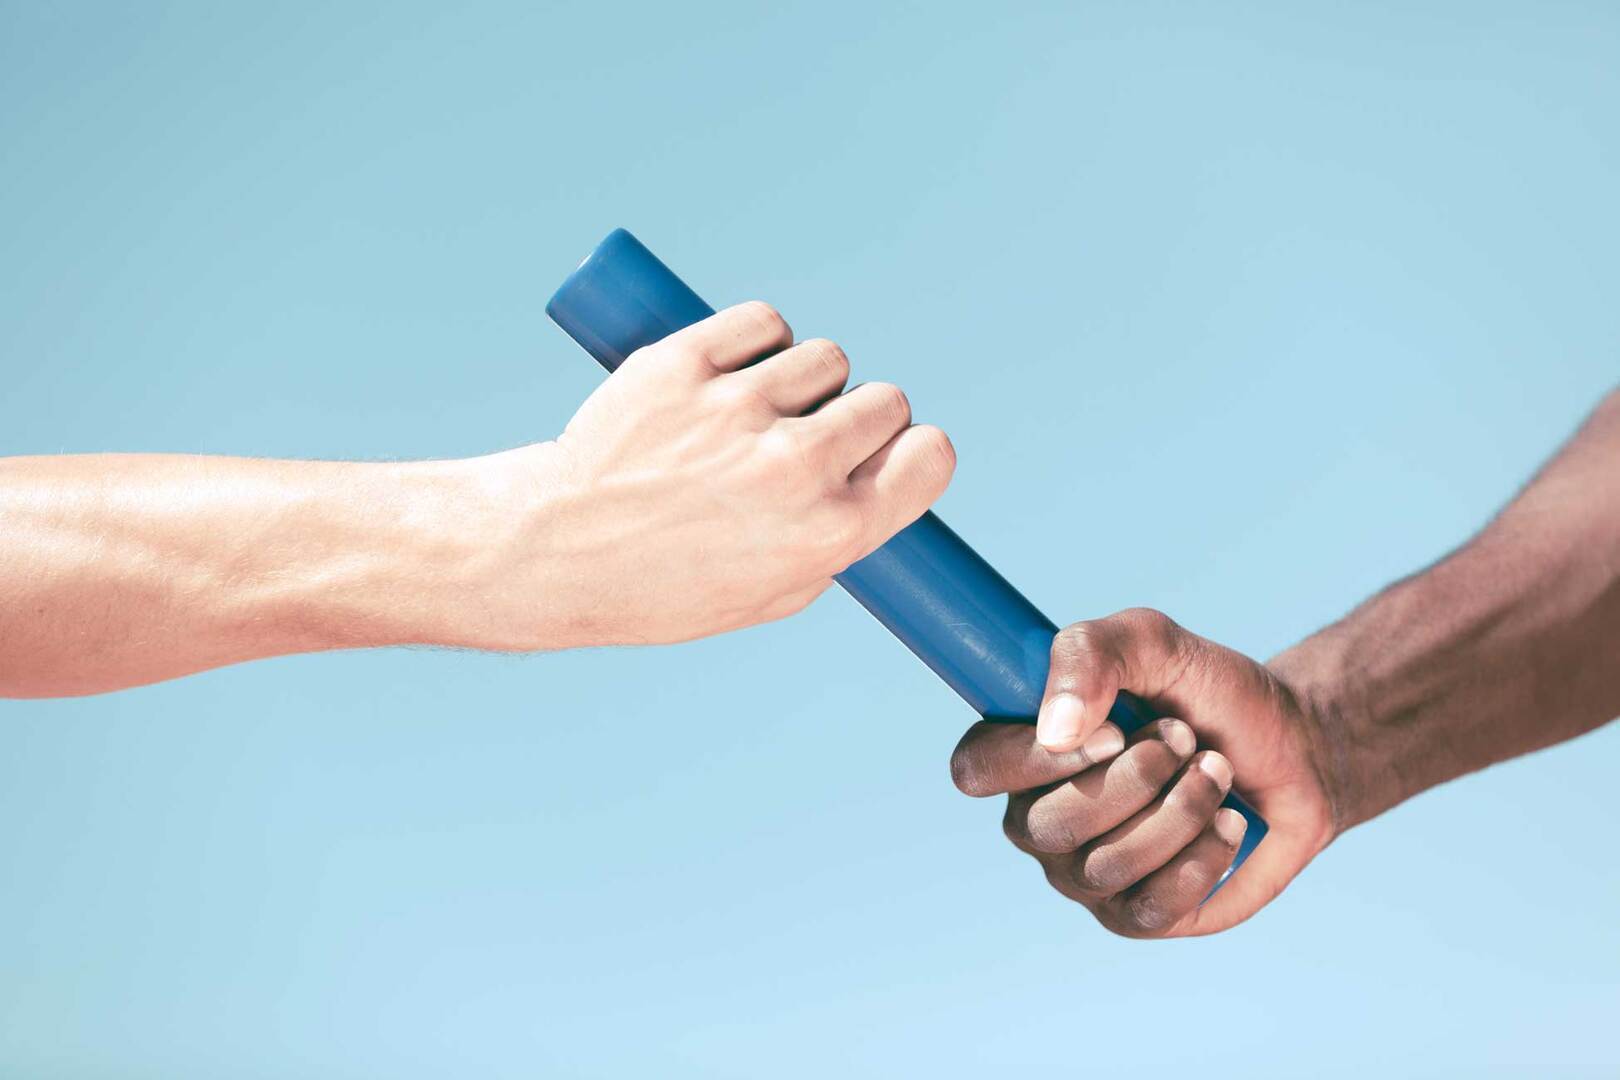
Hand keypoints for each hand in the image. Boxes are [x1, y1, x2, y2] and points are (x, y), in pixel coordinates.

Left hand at [477, 301, 954, 648]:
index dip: (912, 453)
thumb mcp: (772, 596)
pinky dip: (754, 340)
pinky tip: (728, 373)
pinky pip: (762, 322)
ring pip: (825, 358)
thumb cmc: (664, 586)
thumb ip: (837, 542)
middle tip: (809, 439)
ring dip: (802, 380)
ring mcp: (736, 411)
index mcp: (827, 533)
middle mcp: (792, 468)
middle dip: (858, 418)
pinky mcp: (684, 364)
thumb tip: (879, 481)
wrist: (551, 554)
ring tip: (752, 413)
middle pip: (886, 400)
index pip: (930, 455)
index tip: (884, 456)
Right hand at [950, 608, 1338, 936]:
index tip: (1113, 730)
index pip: (975, 768)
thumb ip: (1092, 656)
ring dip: (1181, 810)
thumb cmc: (1210, 694)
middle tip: (1186, 739)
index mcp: (1025, 751)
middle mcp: (1041, 819)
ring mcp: (1085, 874)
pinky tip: (1229, 824)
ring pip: (1107, 866)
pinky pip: (1149, 908)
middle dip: (1137, 778)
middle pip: (1049, 825)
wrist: (1294, 748)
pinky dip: (1202, 858)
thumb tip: (1055, 728)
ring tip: (1216, 773)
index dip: (1035, 758)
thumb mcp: (1155, 642)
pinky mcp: (1138, 916)